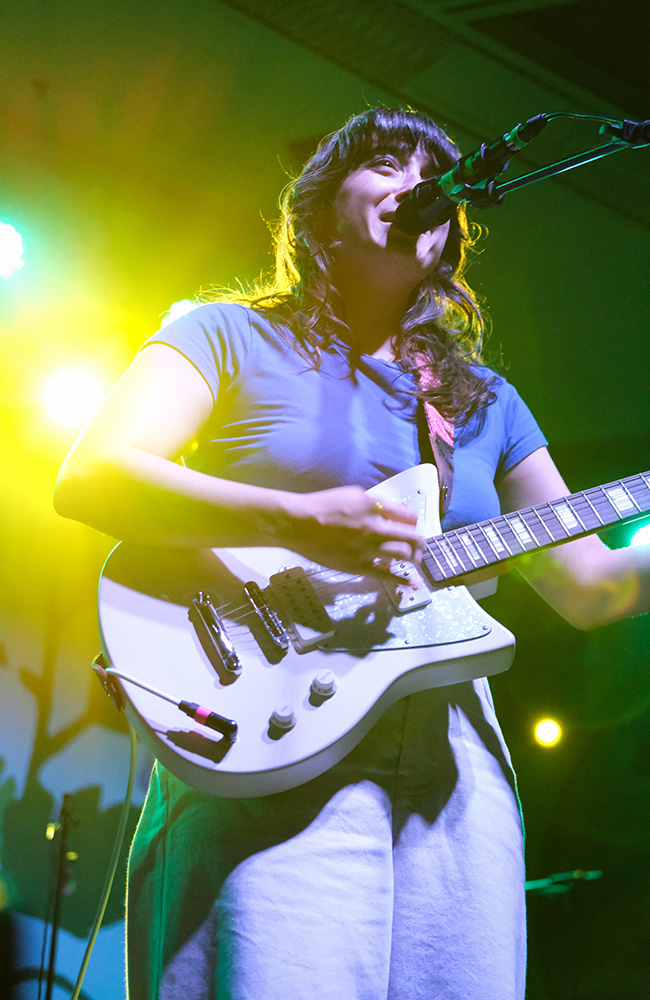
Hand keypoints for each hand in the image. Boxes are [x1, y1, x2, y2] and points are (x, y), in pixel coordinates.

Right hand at [284, 485, 423, 574]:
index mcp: (374, 507)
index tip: (411, 525)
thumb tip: (392, 512)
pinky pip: (386, 575)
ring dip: (413, 558)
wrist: (298, 524)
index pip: (408, 515)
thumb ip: (375, 504)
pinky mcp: (359, 566)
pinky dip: (402, 579)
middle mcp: (375, 528)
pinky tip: (412, 582)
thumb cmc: (322, 505)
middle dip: (420, 542)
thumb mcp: (353, 494)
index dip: (413, 521)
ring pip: (403, 555)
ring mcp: (368, 549)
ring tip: (413, 560)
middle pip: (412, 537)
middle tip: (419, 544)